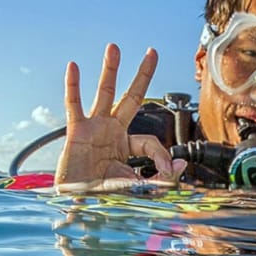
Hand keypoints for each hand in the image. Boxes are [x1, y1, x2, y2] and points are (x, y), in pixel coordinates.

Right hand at [55, 44, 185, 190]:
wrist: (77, 208)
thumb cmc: (104, 199)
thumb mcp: (139, 189)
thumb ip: (162, 180)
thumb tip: (181, 163)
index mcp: (127, 145)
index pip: (151, 142)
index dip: (161, 155)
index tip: (166, 170)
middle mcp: (112, 132)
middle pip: (131, 98)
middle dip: (142, 75)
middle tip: (152, 52)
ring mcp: (94, 130)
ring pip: (105, 94)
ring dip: (111, 71)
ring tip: (114, 47)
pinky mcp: (77, 133)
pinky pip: (75, 106)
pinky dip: (74, 86)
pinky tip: (74, 66)